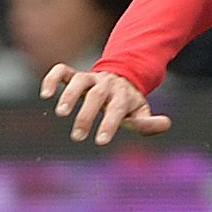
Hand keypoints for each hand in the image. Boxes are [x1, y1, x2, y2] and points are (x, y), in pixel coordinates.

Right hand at [42, 64, 171, 145]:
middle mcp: (106, 85)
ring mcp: (89, 78)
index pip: (118, 109)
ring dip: (69, 95)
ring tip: (61, 113)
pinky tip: (46, 94)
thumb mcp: (140, 111)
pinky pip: (62, 71)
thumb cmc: (126, 102)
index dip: (110, 123)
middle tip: (78, 136)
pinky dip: (52, 79)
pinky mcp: (74, 75)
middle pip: (97, 95)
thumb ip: (149, 121)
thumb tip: (166, 124)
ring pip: (79, 81)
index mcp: (123, 95)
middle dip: (87, 115)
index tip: (100, 141)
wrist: (119, 77)